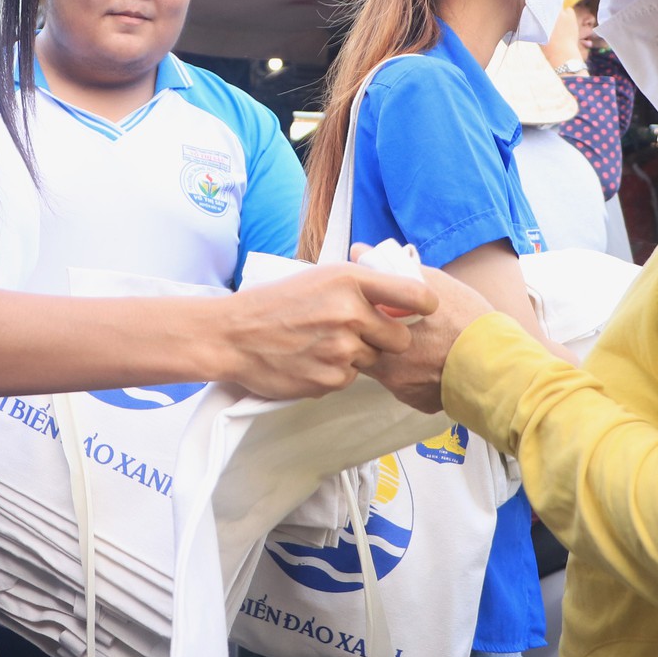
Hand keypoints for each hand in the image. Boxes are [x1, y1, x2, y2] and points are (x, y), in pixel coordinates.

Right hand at [214, 261, 434, 399]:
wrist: (233, 336)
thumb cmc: (274, 303)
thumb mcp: (318, 278)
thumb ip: (359, 284)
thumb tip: (398, 293)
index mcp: (348, 280)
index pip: (413, 293)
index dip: (424, 305)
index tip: (424, 310)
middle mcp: (350, 312)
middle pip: (400, 338)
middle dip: (386, 339)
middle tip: (359, 333)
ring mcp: (341, 348)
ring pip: (373, 360)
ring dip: (356, 356)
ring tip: (322, 344)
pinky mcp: (331, 378)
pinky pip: (350, 378)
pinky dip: (335, 372)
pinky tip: (310, 360)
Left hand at [362, 258, 494, 413]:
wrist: (504, 367)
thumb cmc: (471, 321)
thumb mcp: (435, 284)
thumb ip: (391, 268)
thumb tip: (358, 249)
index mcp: (387, 336)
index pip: (351, 327)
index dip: (356, 316)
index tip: (365, 308)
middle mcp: (390, 369)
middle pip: (364, 351)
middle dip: (370, 338)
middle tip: (389, 325)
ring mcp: (404, 389)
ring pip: (385, 371)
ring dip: (393, 357)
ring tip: (420, 342)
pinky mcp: (419, 403)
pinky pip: (407, 388)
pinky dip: (414, 375)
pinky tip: (431, 363)